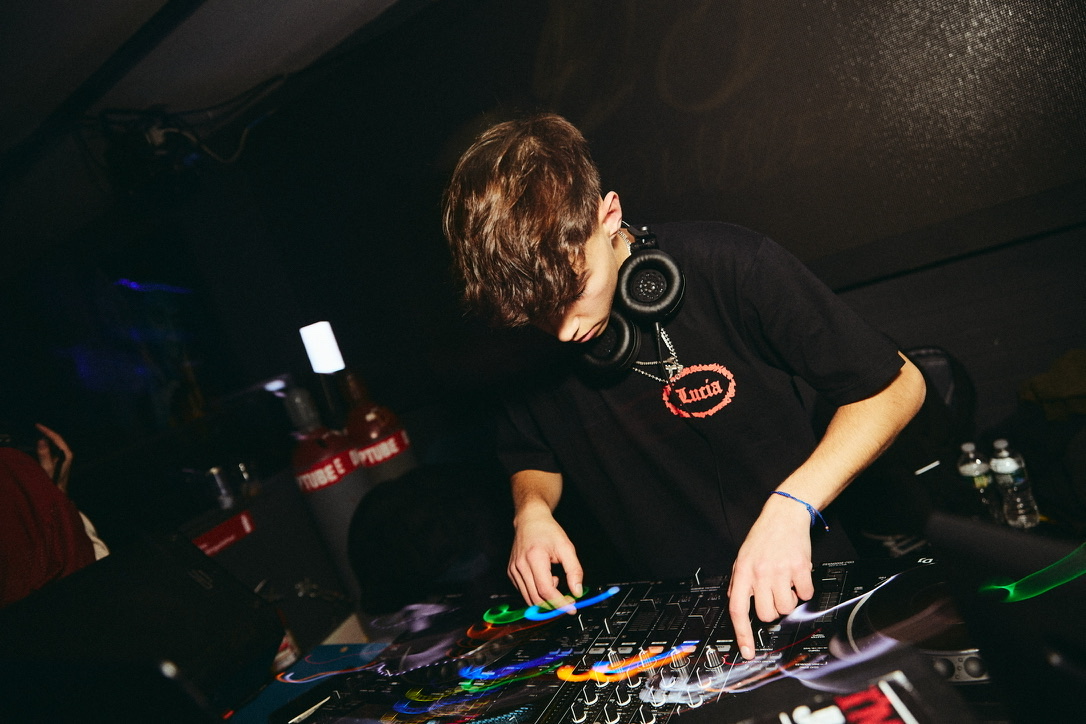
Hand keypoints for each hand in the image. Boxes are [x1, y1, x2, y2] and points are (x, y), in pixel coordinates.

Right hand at [35, 423, 73, 492]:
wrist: (59, 496)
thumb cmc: (54, 485)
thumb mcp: (47, 469)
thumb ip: (45, 455)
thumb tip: (42, 440)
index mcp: (67, 455)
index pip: (57, 438)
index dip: (47, 431)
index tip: (38, 425)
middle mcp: (68, 455)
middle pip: (58, 439)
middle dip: (48, 432)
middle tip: (37, 426)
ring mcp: (65, 458)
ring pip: (57, 444)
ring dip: (48, 437)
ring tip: (39, 431)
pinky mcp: (61, 461)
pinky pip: (55, 449)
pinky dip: (48, 444)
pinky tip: (42, 443)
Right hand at [508, 504, 583, 610]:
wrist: (530, 520)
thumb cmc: (547, 531)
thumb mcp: (566, 547)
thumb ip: (574, 570)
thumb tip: (577, 591)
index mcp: (534, 558)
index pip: (546, 590)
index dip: (559, 603)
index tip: (571, 608)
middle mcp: (521, 566)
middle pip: (536, 599)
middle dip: (554, 605)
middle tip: (568, 601)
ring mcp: (513, 570)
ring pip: (529, 599)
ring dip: (545, 600)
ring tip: (555, 582)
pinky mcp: (511, 573)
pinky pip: (524, 592)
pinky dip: (537, 593)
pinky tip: (546, 579)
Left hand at [727, 497, 813, 658]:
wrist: (784, 516)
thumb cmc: (763, 537)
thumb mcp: (742, 558)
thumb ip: (738, 582)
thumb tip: (736, 604)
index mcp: (743, 572)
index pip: (737, 609)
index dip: (742, 634)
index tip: (747, 651)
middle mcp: (760, 573)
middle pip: (766, 614)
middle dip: (772, 610)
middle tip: (774, 595)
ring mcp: (780, 570)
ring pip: (786, 607)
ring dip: (789, 600)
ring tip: (786, 583)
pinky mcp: (800, 567)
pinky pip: (805, 594)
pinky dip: (804, 589)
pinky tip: (798, 576)